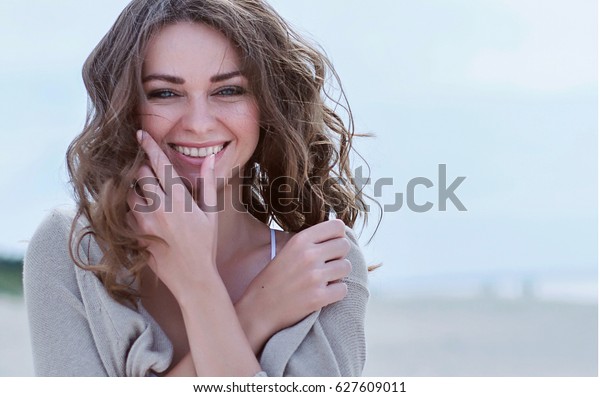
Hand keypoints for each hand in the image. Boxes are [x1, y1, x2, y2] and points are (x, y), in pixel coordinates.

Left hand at [127, 130, 217, 301]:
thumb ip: (208, 184)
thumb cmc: (205, 244)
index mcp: (179, 200)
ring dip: (136, 191)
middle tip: (150, 175)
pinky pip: (125, 214)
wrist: (192, 277)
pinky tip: (144, 216)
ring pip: (129, 193)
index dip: (149, 146)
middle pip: (140, 175)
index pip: (160, 164)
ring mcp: (144, 223)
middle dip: (144, 170)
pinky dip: (131, 210)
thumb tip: (210, 159)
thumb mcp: (211, 213)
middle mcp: (159, 208)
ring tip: (148, 198)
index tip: (140, 134)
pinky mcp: (134, 235)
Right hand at [235, 219, 351, 352]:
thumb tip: (339, 233)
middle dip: (339, 255)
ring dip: (338, 274)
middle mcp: (309, 255)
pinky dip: (336, 292)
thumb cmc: (273, 279)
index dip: (337, 236)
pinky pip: (343, 289)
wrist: (259, 309)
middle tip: (327, 264)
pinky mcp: (319, 297)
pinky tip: (323, 293)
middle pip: (344, 246)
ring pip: (346, 267)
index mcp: (300, 240)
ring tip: (323, 279)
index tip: (331, 245)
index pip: (337, 227)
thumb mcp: (287, 251)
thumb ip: (310, 242)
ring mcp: (315, 277)